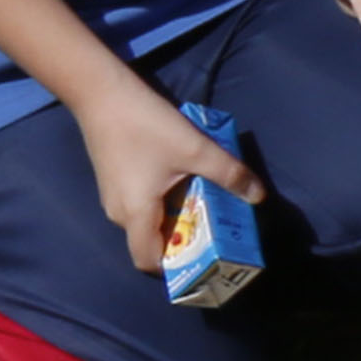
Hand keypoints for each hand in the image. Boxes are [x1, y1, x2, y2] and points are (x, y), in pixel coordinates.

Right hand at [81, 77, 255, 273]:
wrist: (102, 93)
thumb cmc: (146, 126)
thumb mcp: (195, 150)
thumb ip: (228, 174)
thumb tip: (258, 197)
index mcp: (134, 215)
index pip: (148, 262)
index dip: (175, 267)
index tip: (206, 258)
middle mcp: (118, 213)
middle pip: (151, 242)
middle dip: (184, 240)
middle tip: (216, 228)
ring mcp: (113, 196)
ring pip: (147, 221)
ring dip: (176, 218)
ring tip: (206, 203)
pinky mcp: (114, 180)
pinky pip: (141, 205)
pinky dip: (163, 203)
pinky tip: (184, 181)